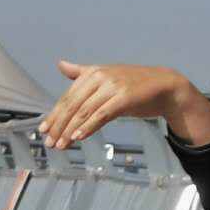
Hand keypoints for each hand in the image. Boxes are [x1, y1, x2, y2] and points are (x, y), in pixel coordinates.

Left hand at [39, 60, 209, 148]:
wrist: (165, 87)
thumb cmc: (133, 85)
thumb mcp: (106, 77)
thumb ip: (82, 73)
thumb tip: (61, 65)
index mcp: (92, 72)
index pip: (67, 97)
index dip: (54, 115)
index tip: (44, 130)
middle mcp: (100, 77)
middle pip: (72, 105)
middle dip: (59, 126)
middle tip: (50, 143)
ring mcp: (112, 86)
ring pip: (84, 112)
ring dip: (70, 130)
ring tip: (61, 145)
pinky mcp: (124, 97)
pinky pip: (101, 115)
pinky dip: (88, 127)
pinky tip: (78, 137)